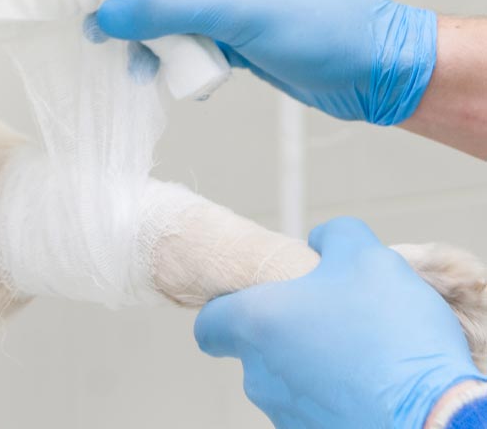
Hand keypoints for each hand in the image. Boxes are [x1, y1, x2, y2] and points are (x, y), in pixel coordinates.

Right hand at [90, 0, 436, 124]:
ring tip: (136, 63)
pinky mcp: (236, 30)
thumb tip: (105, 16)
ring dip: (149, 32)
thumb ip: (158, 9)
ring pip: (169, 4)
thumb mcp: (226, 7)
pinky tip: (175, 77)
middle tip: (104, 29)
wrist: (373, 69)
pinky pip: (188, 35)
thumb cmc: (314, 20)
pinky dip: (175, 54)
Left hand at [194, 218, 484, 428]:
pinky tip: (374, 384)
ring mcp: (287, 416)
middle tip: (330, 317)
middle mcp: (261, 376)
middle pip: (255, 349)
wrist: (437, 419)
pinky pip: (317, 411)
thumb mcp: (366, 256)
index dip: (227, 307)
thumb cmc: (393, 338)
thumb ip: (333, 236)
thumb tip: (322, 241)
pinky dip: (337, 397)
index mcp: (257, 324)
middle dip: (287, 332)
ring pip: (287, 382)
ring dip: (314, 365)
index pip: (209, 323)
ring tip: (362, 351)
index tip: (256, 298)